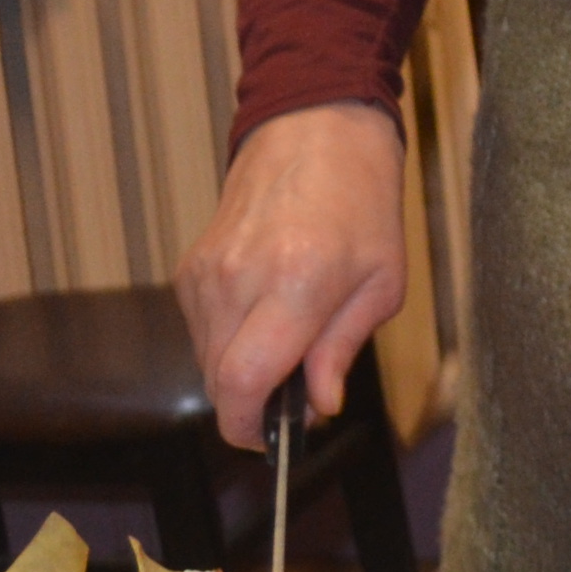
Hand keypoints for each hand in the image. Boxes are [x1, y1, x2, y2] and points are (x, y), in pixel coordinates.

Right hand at [178, 102, 407, 448]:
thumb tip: (318, 407)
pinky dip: (229, 339)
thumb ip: (342, 350)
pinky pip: (200, 329)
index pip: (241, 384)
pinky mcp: (189, 267)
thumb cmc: (362, 205)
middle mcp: (237, 280)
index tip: (268, 439)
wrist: (316, 132)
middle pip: (218, 380)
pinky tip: (266, 312)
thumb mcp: (381, 284)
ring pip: (206, 358)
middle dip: (253, 402)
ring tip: (291, 336)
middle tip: (300, 387)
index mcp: (293, 285)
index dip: (247, 427)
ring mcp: (205, 272)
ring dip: (243, 369)